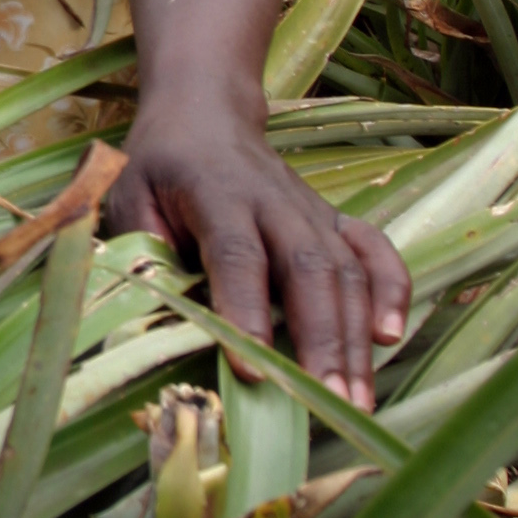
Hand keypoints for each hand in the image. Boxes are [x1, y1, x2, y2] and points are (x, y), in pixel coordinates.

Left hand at [106, 103, 409, 408]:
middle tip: (330, 401)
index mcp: (216, 194)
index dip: (247, 312)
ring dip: (355, 337)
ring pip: (345, 270)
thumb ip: (142, 253)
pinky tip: (390, 338)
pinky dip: (391, 290)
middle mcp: (273, 201)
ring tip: (357, 400)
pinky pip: (374, 251)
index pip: (238, 256)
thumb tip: (154, 318)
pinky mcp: (334, 219)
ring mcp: (311, 210)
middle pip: (307, 269)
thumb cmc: (159, 169)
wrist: (204, 116)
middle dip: (322, 340)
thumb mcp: (126, 197)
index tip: (253, 372)